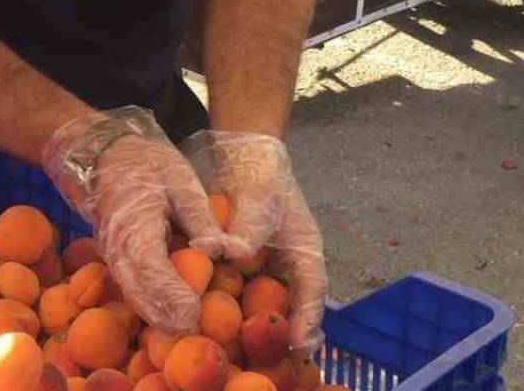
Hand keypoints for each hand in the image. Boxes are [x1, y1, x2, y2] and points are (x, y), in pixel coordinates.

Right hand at [43, 107, 227, 333]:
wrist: (106, 157)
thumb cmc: (148, 165)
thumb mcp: (180, 179)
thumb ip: (199, 215)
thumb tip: (218, 250)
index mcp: (135, 223)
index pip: (150, 266)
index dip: (171, 292)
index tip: (194, 312)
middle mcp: (117, 246)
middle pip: (138, 291)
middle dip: (165, 316)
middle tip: (194, 332)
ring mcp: (112, 256)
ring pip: (132, 295)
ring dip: (156, 316)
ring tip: (186, 331)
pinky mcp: (116, 260)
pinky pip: (130, 288)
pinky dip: (149, 306)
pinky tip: (171, 317)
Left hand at [182, 131, 327, 359]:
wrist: (242, 161)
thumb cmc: (261, 180)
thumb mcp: (259, 201)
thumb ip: (248, 228)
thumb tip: (231, 251)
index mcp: (304, 255)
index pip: (313, 292)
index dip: (309, 320)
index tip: (301, 344)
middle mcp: (287, 270)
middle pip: (291, 309)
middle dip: (283, 335)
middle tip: (275, 362)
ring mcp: (264, 272)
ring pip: (264, 307)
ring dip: (255, 329)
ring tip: (243, 354)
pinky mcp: (241, 272)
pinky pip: (238, 295)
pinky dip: (229, 311)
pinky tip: (210, 328)